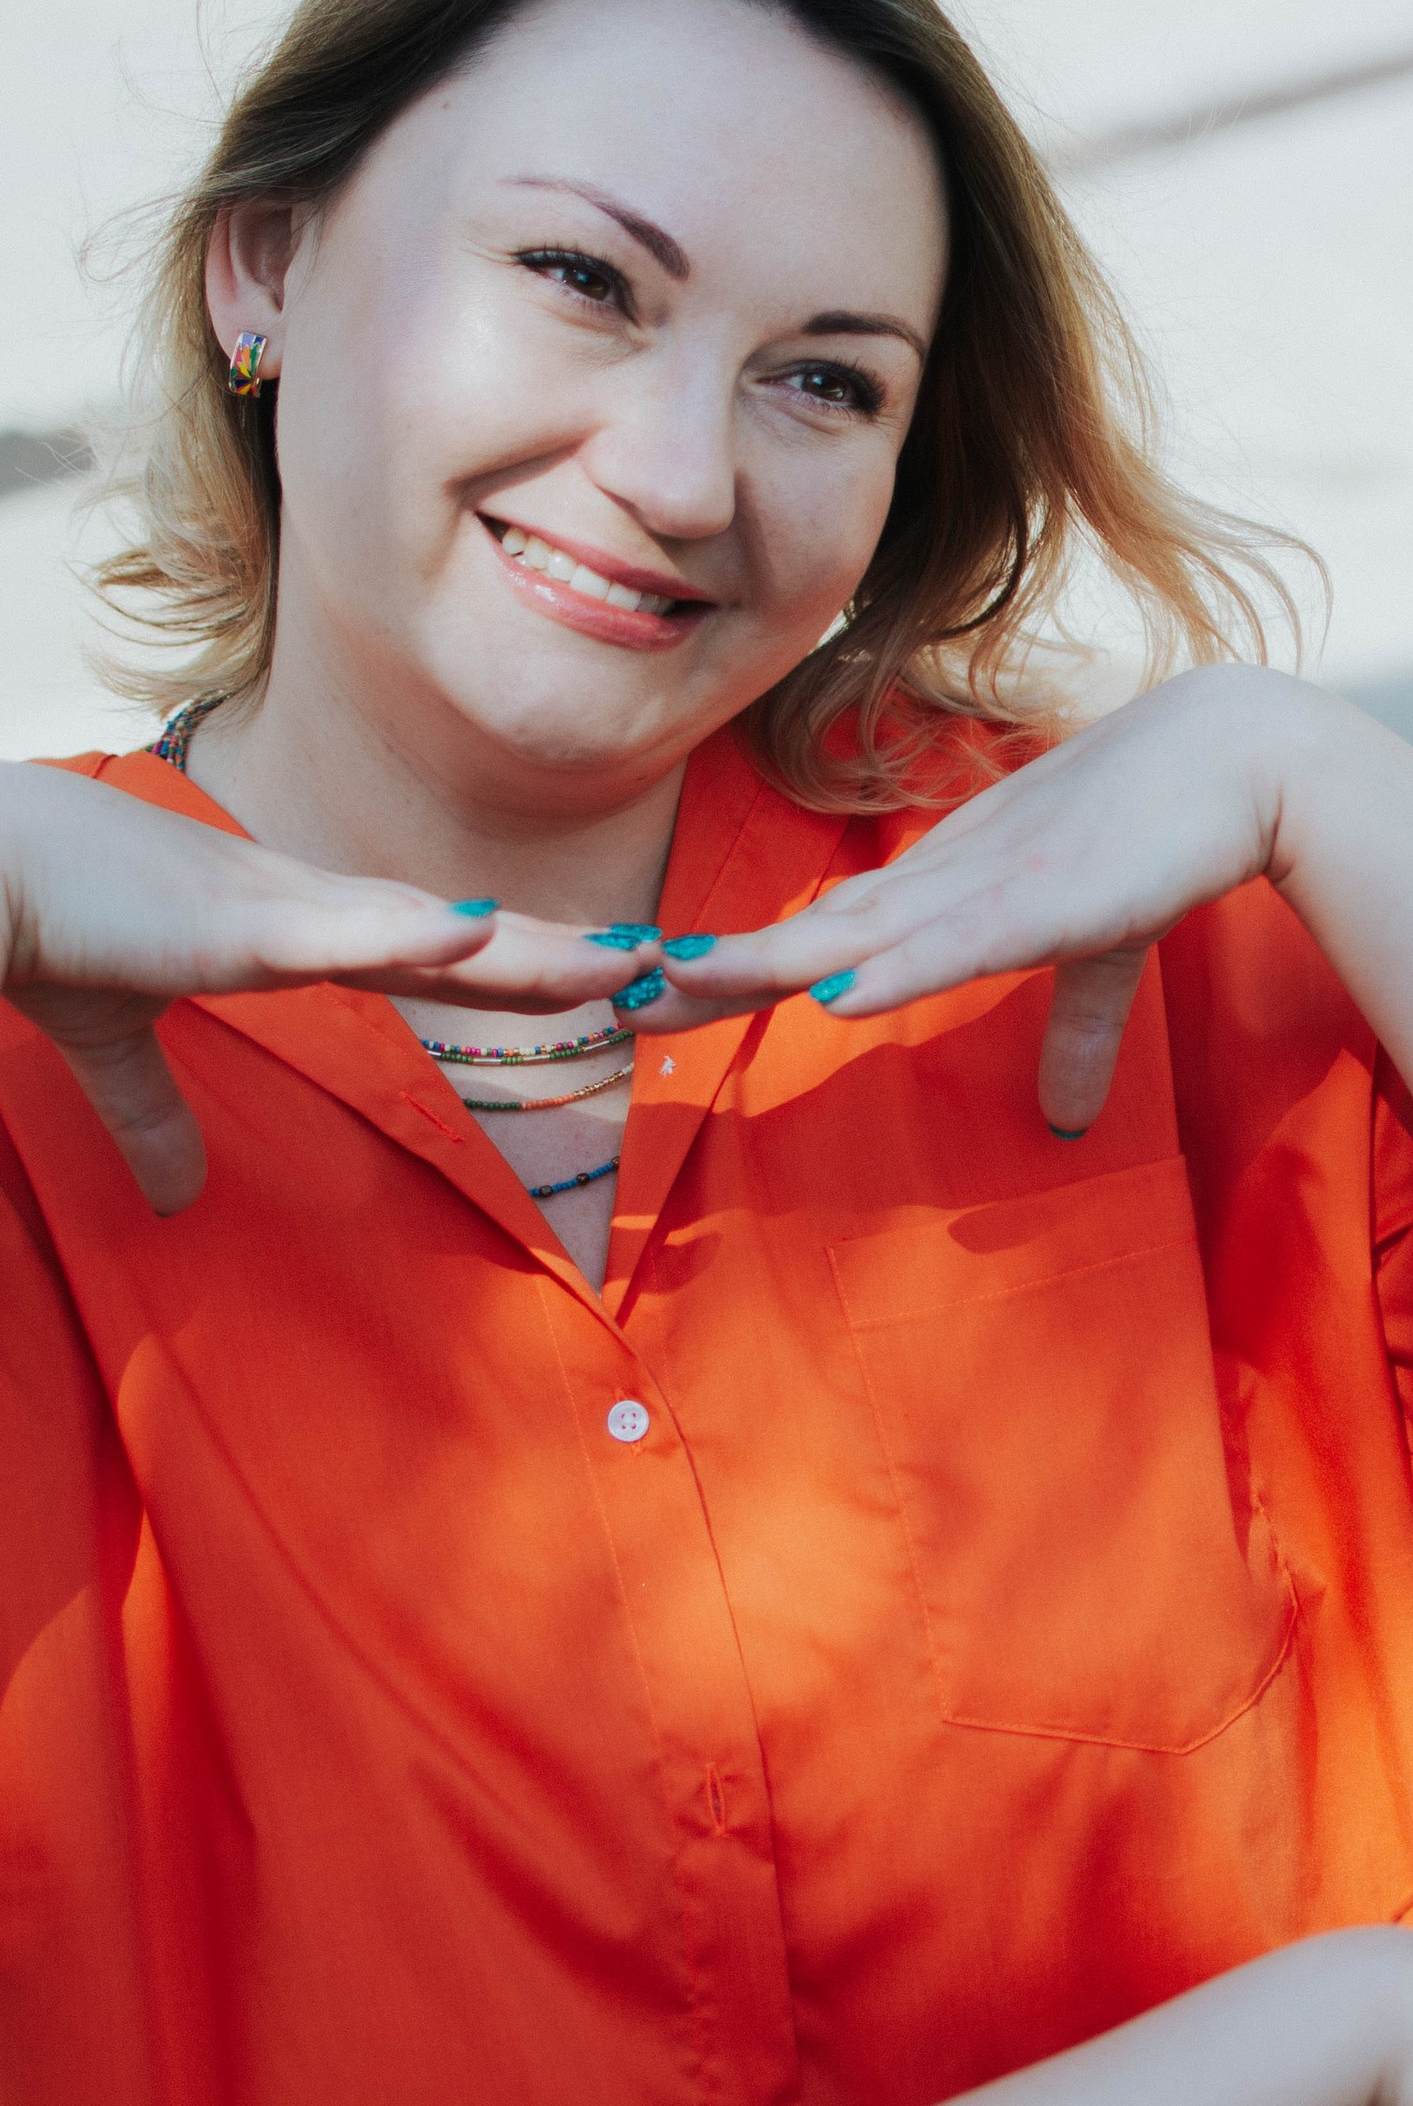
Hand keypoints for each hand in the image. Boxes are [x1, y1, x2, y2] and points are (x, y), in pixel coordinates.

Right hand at [0, 762, 653, 1212]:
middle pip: (465, 939)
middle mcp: (308, 906)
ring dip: (526, 950)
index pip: (434, 953)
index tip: (597, 978)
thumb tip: (171, 1200)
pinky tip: (480, 934)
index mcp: (289, 928)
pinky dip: (414, 932)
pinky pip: (343, 927)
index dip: (518, 968)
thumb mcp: (114, 1040)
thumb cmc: (41, 929)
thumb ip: (153, 1115)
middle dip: (560, 959)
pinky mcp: (236, 918)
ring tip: (618, 963)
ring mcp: (282, 905)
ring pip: (433, 929)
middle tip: (658, 972)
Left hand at [617, 665, 1300, 1137]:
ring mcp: (991, 888)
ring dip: (768, 966)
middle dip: (712, 973)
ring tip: (678, 990)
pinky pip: (958, 944)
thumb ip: (1077, 1032)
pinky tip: (834, 994)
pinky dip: (894, 970)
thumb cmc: (1168, 837)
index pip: (823, 939)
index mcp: (947, 891)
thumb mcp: (1103, 949)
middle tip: (612, 999)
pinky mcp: (1051, 902)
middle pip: (808, 938)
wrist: (1244, 758)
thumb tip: (1070, 1122)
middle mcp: (945, 883)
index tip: (658, 994)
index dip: (739, 967)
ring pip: (859, 936)